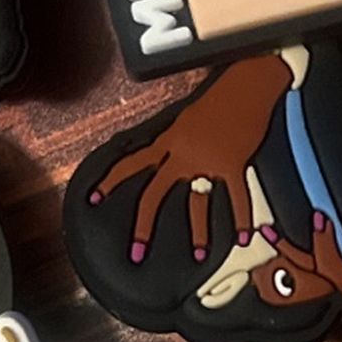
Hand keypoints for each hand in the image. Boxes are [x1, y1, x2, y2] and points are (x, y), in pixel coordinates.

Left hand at [88, 58, 290, 262]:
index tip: (93, 198)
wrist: (247, 85)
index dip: (111, 180)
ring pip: (197, 205)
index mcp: (169, 140)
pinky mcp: (233, 165)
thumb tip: (174, 151)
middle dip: (144, 226)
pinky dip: (242, 220)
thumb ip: (179, 138)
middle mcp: (182, 155)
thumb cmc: (220, 95)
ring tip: (197, 256)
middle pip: (154, 194)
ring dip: (198, 234)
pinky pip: (237, 198)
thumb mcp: (189, 116)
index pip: (133, 163)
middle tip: (136, 253)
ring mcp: (207, 162)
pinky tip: (242, 238)